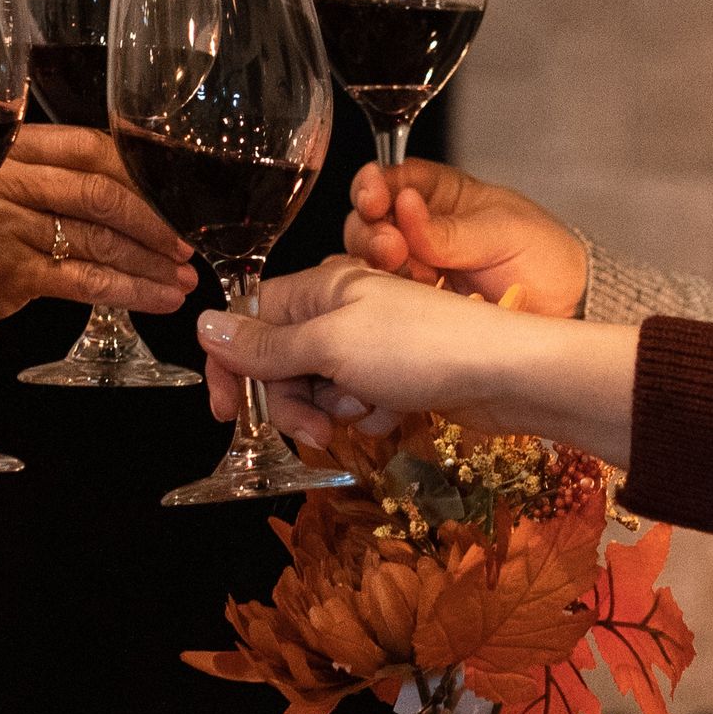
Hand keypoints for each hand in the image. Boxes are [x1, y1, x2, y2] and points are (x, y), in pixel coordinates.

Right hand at [0, 125, 197, 348]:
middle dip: (155, 221)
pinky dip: (128, 290)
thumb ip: (30, 177)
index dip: (140, 168)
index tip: (174, 188)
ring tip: (183, 280)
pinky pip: (82, 280)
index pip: (89, 146)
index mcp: (10, 150)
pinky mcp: (9, 276)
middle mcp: (11, 182)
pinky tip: (158, 300)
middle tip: (187, 245)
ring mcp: (10, 228)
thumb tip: (102, 184)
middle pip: (102, 192)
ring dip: (149, 261)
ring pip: (98, 238)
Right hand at [195, 260, 636, 461]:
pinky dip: (368, 413)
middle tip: (315, 427)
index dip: (231, 363)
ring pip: (318, 386)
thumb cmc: (421, 347)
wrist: (509, 374)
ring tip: (368, 410)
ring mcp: (370, 343)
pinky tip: (395, 414)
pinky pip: (357, 400)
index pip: (250, 319)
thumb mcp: (330, 344)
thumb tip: (202, 325)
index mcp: (319, 286)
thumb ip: (265, 344)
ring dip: (333, 408)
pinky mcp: (397, 374)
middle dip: (291, 399)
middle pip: (280, 360)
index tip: (227, 411)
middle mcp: (340, 309)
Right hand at [344, 160, 586, 315]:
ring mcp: (412, 268)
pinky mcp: (412, 305)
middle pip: (367, 218)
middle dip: (369, 226)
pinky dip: (374, 292)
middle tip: (389, 243)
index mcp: (440, 195)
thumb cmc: (545, 257)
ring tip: (396, 262)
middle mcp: (417, 228)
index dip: (374, 184)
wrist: (568, 309)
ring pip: (365, 257)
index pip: (392, 179)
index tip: (374, 196)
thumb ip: (451, 229)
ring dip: (370, 259)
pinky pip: (378, 295)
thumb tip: (406, 208)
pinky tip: (386, 292)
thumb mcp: (503, 231)